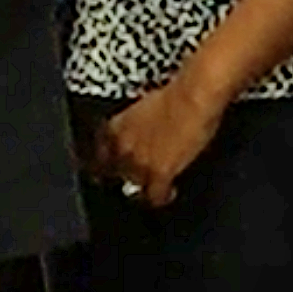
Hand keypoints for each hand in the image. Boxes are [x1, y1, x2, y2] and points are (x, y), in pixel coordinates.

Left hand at [90, 80, 225, 207]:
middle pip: (113, 173)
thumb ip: (138, 126)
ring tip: (152, 189)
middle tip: (134, 181)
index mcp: (116, 126)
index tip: (111, 167)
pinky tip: (169, 193)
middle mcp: (122, 146)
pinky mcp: (160, 173)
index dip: (106, 162)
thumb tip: (144, 133)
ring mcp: (139, 162)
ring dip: (142, 189)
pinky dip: (161, 197)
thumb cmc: (176, 94)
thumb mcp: (146, 108)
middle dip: (123, 178)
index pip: (99, 152)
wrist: (193, 97)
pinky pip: (154, 196)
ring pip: (132, 188)